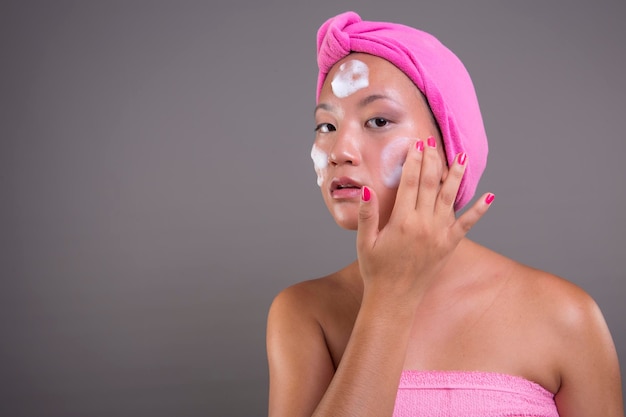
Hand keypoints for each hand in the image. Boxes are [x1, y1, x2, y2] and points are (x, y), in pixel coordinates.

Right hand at [356, 137, 492, 299]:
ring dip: (455, 175)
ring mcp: (439, 235)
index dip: (413, 161)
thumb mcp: (364, 241)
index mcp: (402, 221)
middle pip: (430, 184)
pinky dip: (479, 210)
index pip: (409, 182)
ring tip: (461, 156)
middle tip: (432, 141)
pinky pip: (467, 224)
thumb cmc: (376, 270)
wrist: (394, 299)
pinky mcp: (449, 245)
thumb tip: (366, 190)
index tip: (416, 144)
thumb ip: (366, 214)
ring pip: (450, 197)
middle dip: (432, 160)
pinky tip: (490, 196)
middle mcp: (424, 225)